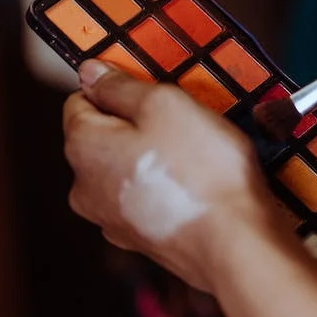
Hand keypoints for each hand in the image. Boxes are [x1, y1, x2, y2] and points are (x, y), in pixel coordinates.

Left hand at [62, 59, 274, 293]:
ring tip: (196, 156)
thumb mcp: (165, 104)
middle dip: (139, 125)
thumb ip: (120, 86)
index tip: (154, 88)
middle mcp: (84, 188)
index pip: (80, 100)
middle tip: (183, 122)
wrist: (236, 244)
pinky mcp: (140, 241)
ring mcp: (111, 220)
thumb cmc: (202, 170)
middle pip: (105, 137)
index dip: (116, 88)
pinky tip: (196, 186)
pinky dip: (166, 188)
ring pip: (127, 169)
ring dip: (154, 157)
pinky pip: (147, 198)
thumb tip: (89, 72)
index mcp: (82, 148)